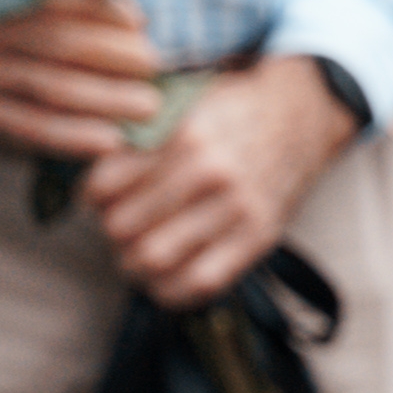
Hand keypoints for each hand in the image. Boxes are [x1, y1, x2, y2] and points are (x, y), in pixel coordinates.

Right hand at [0, 0, 164, 161]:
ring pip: (47, 89)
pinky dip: (68, 137)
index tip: (138, 19)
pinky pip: (20, 128)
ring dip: (106, 101)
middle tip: (156, 64)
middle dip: (117, 58)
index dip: (103, 10)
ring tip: (148, 105)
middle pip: (59, 46)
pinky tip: (108, 141)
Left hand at [81, 58, 353, 312]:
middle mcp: (209, 171)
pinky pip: (200, 282)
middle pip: (122, 227)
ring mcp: (237, 207)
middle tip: (120, 228)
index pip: (104, 185)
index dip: (91, 198)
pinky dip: (170, 289)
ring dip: (134, 263)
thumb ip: (136, 135)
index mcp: (182, 134)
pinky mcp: (259, 235)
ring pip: (154, 258)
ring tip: (138, 254)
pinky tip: (165, 278)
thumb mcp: (180, 103)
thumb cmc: (228, 110)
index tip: (100, 199)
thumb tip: (92, 184)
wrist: (300, 114)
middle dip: (112, 233)